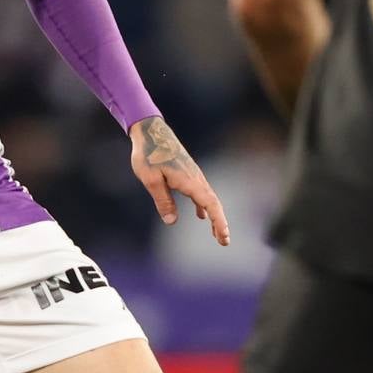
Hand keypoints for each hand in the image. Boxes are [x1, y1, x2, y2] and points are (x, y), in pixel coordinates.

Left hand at [130, 117, 230, 246]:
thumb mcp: (151, 180)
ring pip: (208, 198)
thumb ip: (163, 201)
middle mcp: (195, 177)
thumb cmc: (148, 154)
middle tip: (224, 242)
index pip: (210, 204)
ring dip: (214, 216)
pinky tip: (201, 215)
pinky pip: (200, 192)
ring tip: (216, 233)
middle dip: (220, 223)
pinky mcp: (188, 172)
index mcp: (189, 180)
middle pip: (213, 203)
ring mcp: (193, 174)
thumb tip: (172, 222)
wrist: (150, 131)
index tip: (224, 236)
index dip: (219, 221)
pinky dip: (203, 206)